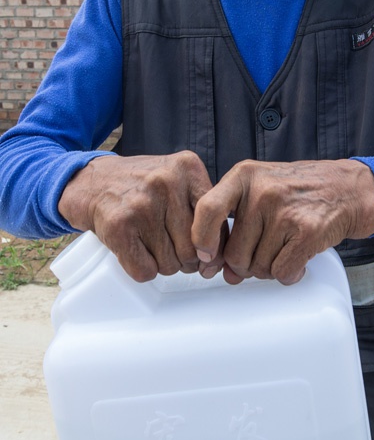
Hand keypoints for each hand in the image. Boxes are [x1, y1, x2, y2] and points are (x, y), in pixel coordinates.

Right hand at [57, 151, 223, 281]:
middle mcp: (166, 182)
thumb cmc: (141, 187)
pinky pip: (145, 271)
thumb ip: (204, 210)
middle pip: (193, 250)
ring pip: (170, 264)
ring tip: (150, 243)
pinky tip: (136, 250)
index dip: (212, 246)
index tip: (204, 253)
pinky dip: (142, 270)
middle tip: (171, 248)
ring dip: (163, 265)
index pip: (216, 222)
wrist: (91, 181)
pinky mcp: (118, 225)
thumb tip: (215, 261)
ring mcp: (141, 204)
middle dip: (185, 260)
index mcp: (188, 168)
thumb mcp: (178, 180)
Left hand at [191, 159, 373, 284]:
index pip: (206, 210)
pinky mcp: (307, 231)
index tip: (207, 257)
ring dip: (270, 269)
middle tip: (264, 253)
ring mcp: (285, 210)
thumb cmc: (299, 192)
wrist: (348, 189)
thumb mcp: (260, 190)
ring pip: (258, 267)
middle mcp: (262, 191)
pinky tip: (297, 260)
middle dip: (247, 264)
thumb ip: (236, 225)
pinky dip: (289, 274)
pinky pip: (282, 272)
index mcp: (244, 176)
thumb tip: (221, 270)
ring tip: (285, 250)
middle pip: (234, 253)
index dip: (202, 240)